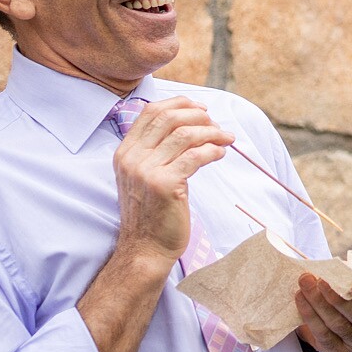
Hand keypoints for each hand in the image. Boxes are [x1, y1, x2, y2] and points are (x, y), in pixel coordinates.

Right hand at [112, 97, 234, 270]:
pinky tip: (221, 153)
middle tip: (218, 125)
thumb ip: (156, 151)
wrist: (145, 247)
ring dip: (213, 132)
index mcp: (125, 152)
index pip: (150, 112)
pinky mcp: (165, 184)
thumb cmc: (152, 212)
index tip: (202, 108)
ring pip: (185, 134)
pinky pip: (195, 156)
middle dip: (199, 116)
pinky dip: (213, 150)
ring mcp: (146, 171)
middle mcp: (132, 158)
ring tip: (227, 139)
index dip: (179, 103)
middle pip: (169, 118)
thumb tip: (188, 124)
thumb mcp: (143, 176)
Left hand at [295, 273, 351, 351]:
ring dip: (318, 303)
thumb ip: (349, 273)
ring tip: (305, 284)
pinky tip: (300, 298)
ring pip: (338, 324)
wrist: (335, 312)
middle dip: (337, 297)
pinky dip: (310, 315)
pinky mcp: (338, 350)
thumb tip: (328, 266)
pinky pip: (323, 334)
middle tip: (321, 280)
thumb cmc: (348, 287)